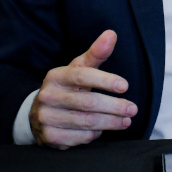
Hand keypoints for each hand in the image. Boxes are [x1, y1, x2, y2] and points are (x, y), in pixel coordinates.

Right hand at [30, 30, 137, 149]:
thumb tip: (111, 34)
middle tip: (132, 109)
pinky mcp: (49, 137)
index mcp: (56, 76)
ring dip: (110, 122)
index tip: (125, 86)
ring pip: (86, 122)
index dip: (105, 80)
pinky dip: (95, 134)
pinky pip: (79, 137)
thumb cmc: (67, 87)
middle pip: (88, 102)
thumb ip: (96, 54)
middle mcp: (48, 96)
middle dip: (114, 107)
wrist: (38, 113)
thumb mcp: (79, 68)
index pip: (82, 76)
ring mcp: (46, 117)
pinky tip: (103, 130)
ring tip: (126, 121)